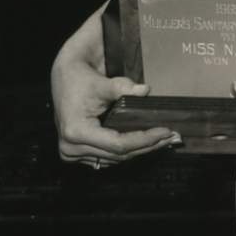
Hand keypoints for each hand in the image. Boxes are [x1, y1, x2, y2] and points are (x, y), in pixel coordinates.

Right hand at [51, 52, 181, 168]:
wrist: (64, 77)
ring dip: (139, 150)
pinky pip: (107, 156)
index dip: (144, 139)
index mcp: (76, 132)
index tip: (164, 131)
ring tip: (163, 141)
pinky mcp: (78, 152)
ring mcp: (72, 153)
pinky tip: (144, 143)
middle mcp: (71, 147)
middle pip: (118, 155)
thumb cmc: (79, 78)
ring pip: (114, 158)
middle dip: (147, 146)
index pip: (118, 144)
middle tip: (171, 138)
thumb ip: (122, 88)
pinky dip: (127, 150)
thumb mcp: (101, 82)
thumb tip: (145, 90)